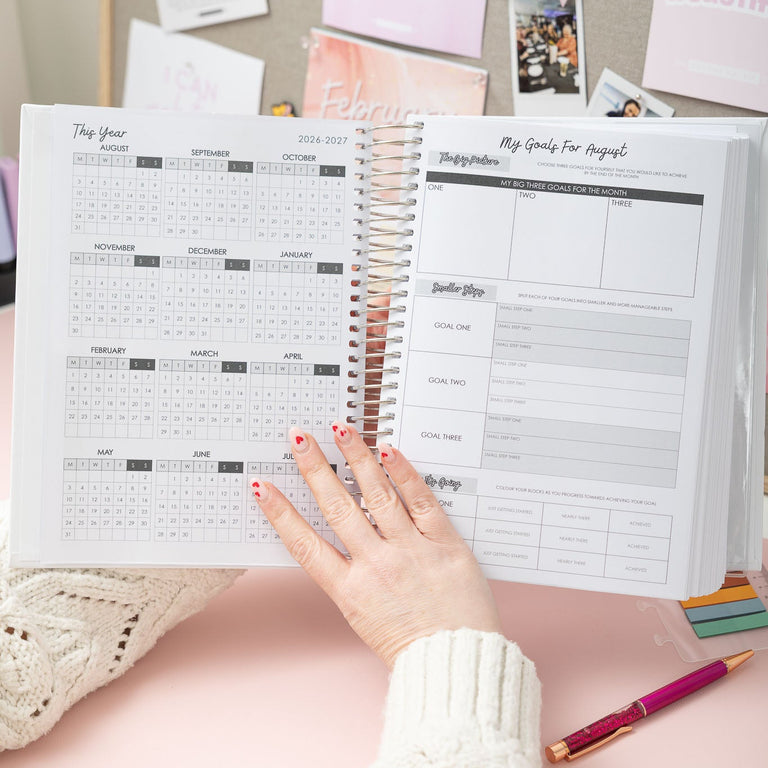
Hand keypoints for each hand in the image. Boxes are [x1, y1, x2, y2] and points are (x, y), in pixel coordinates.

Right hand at [250, 423, 502, 668]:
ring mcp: (410, 551)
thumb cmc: (411, 644)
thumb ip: (352, 577)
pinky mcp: (444, 543)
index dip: (280, 513)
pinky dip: (403, 473)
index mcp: (350, 591)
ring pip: (377, 495)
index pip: (305, 545)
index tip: (262, 487)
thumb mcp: (366, 617)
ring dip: (355, 458)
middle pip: (338, 509)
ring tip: (341, 429)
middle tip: (299, 438)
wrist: (457, 662)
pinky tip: (388, 450)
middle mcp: (376, 566)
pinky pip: (421, 501)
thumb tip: (344, 532)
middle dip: (315, 469)